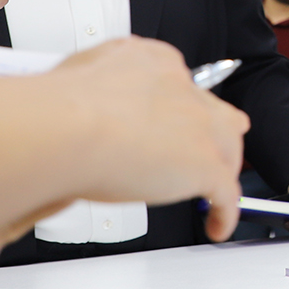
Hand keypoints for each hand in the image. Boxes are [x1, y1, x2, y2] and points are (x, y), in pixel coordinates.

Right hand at [50, 38, 248, 241]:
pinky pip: (227, 193)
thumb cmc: (60, 108)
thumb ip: (98, 82)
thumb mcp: (82, 71)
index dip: (179, 111)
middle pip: (217, 117)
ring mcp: (201, 128)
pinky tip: (218, 224)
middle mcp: (185, 92)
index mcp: (156, 64)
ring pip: (229, 151)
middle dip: (213, 137)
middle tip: (198, 157)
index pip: (181, 86)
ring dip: (221, 172)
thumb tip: (85, 97)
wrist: (65, 128)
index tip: (169, 126)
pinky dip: (225, 212)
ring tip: (211, 194)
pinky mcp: (206, 164)